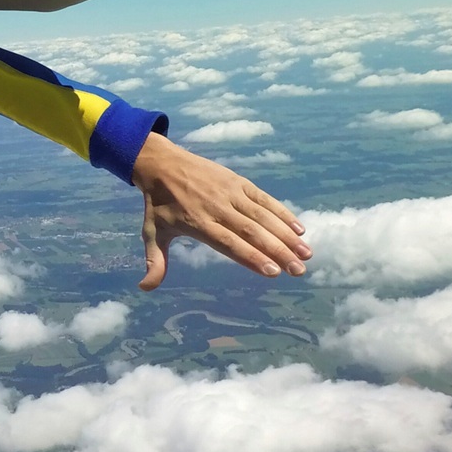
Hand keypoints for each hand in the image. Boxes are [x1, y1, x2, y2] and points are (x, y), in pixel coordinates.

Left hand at [129, 133, 308, 289]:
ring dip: (287, 234)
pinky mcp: (239, 182)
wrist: (161, 163)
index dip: (251, 257)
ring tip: (306, 253)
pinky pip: (265, 199)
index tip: (273, 272)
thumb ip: (155, 261)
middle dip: (278, 251)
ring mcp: (230, 193)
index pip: (229, 243)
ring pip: (263, 216)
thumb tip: (145, 288)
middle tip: (299, 270)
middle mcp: (217, 208)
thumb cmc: (158, 204)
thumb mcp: (152, 232)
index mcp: (198, 223)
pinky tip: (300, 229)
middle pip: (252, 232)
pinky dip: (283, 212)